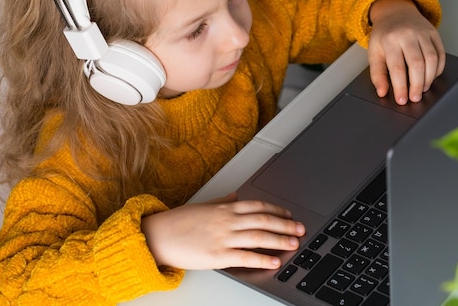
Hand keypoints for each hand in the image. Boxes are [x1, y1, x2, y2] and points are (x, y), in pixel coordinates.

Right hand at [141, 193, 305, 269]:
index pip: (257, 206)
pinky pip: (245, 257)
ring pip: (259, 237)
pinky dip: (262, 258)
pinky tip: (274, 261)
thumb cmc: (177, 222)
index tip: (288, 214)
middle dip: (285, 224)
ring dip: (280, 240)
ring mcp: (223, 238)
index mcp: (224, 208)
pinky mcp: (218, 256)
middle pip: (264, 220)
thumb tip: (236, 196)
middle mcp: (227, 220)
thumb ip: (222, 201)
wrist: (157, 235)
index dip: (276, 210)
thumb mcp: (202, 206)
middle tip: (300, 228)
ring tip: (294, 243)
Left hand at [367, 0, 445, 104]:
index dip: (400, 87)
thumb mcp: (374, 52)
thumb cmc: (384, 35)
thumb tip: (382, 92)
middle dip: (417, 85)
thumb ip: (377, 73)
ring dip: (429, 78)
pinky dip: (438, 68)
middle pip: (417, 64)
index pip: (397, 68)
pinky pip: (440, 53)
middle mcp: (407, 35)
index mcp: (390, 40)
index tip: (402, 100)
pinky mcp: (434, 33)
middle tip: (415, 98)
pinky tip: (431, 77)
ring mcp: (423, 33)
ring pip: (431, 59)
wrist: (395, 11)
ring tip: (422, 89)